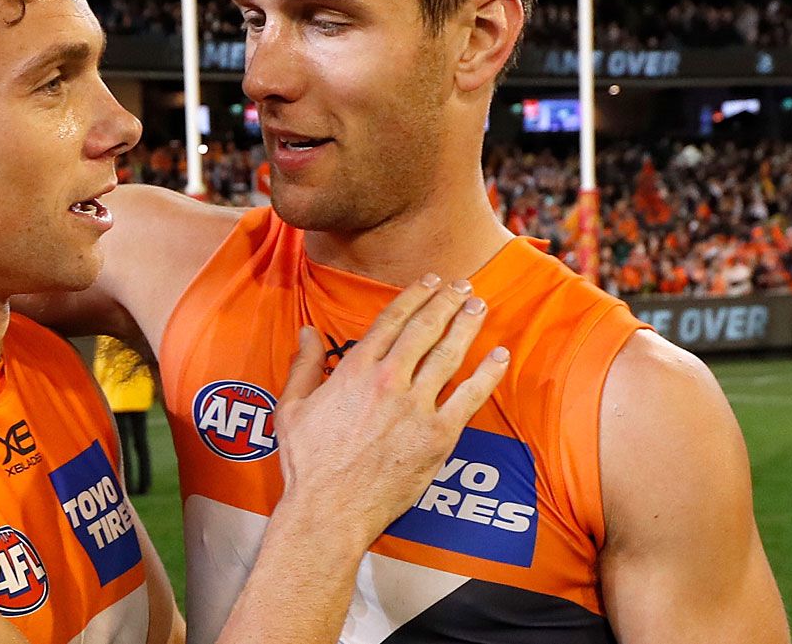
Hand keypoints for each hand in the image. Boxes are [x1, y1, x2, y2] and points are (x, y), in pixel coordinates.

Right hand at [274, 275, 508, 545]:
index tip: (429, 282)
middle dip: (446, 302)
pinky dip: (487, 374)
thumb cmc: (307, 463)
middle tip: (461, 286)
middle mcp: (389, 382)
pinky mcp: (438, 437)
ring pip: (449, 355)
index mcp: (354, 371)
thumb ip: (304, 365)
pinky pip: (470, 398)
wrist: (329, 510)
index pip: (391, 320)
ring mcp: (416, 408)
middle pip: (425, 329)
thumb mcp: (292, 407)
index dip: (413, 295)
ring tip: (478, 306)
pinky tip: (499, 356)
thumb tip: (307, 333)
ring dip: (467, 325)